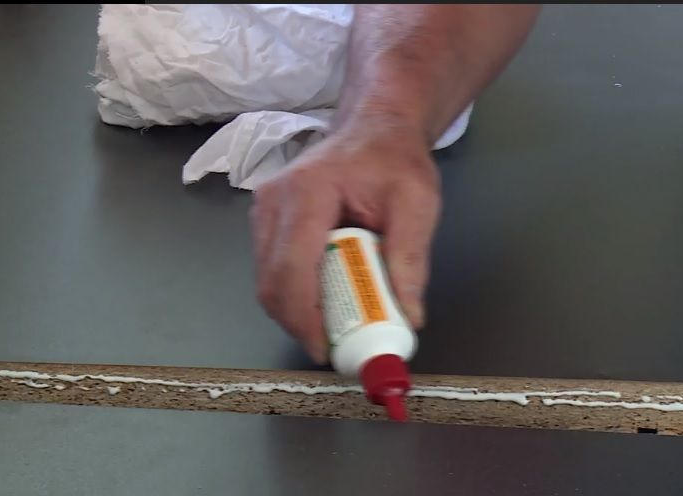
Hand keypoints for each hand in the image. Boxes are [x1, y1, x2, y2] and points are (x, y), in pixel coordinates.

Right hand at [250, 129, 440, 362]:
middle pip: (272, 282)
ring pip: (268, 281)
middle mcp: (274, 201)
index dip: (305, 317)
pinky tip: (324, 304)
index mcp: (308, 192)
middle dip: (300, 323)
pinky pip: (273, 270)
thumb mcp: (418, 204)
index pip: (293, 268)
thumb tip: (409, 316)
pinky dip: (295, 295)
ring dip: (296, 313)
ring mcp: (264, 210)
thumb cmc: (395, 159)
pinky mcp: (266, 221)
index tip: (326, 349)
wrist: (375, 128)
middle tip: (335, 348)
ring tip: (334, 329)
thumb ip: (412, 258)